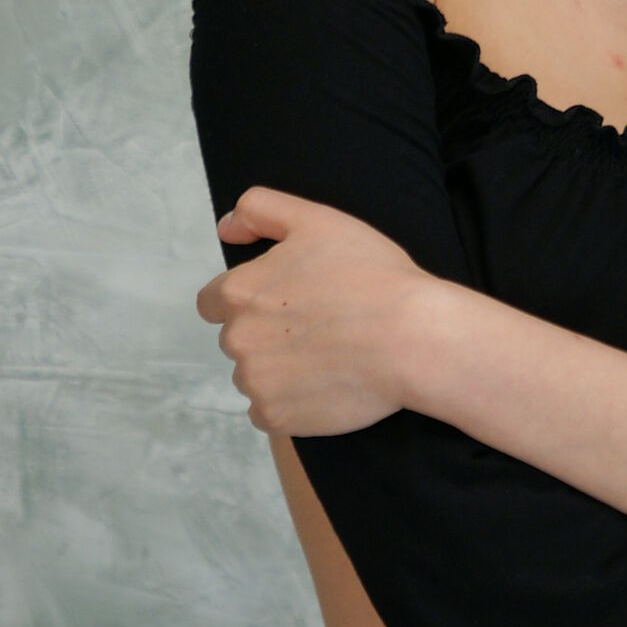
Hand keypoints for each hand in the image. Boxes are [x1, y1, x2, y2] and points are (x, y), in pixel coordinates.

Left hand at [195, 184, 429, 436]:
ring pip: (254, 377)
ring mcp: (256, 382)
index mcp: (238, 292)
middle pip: (237, 340)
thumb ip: (259, 209)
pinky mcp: (277, 417)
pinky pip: (268, 413)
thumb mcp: (316, 220)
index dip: (250, 299)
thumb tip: (225, 227)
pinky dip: (290, 403)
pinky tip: (325, 385)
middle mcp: (237, 340)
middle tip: (318, 327)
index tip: (286, 303)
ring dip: (278, 370)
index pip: (213, 302)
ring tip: (327, 357)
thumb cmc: (372, 276)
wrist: (413, 340)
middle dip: (267, 334)